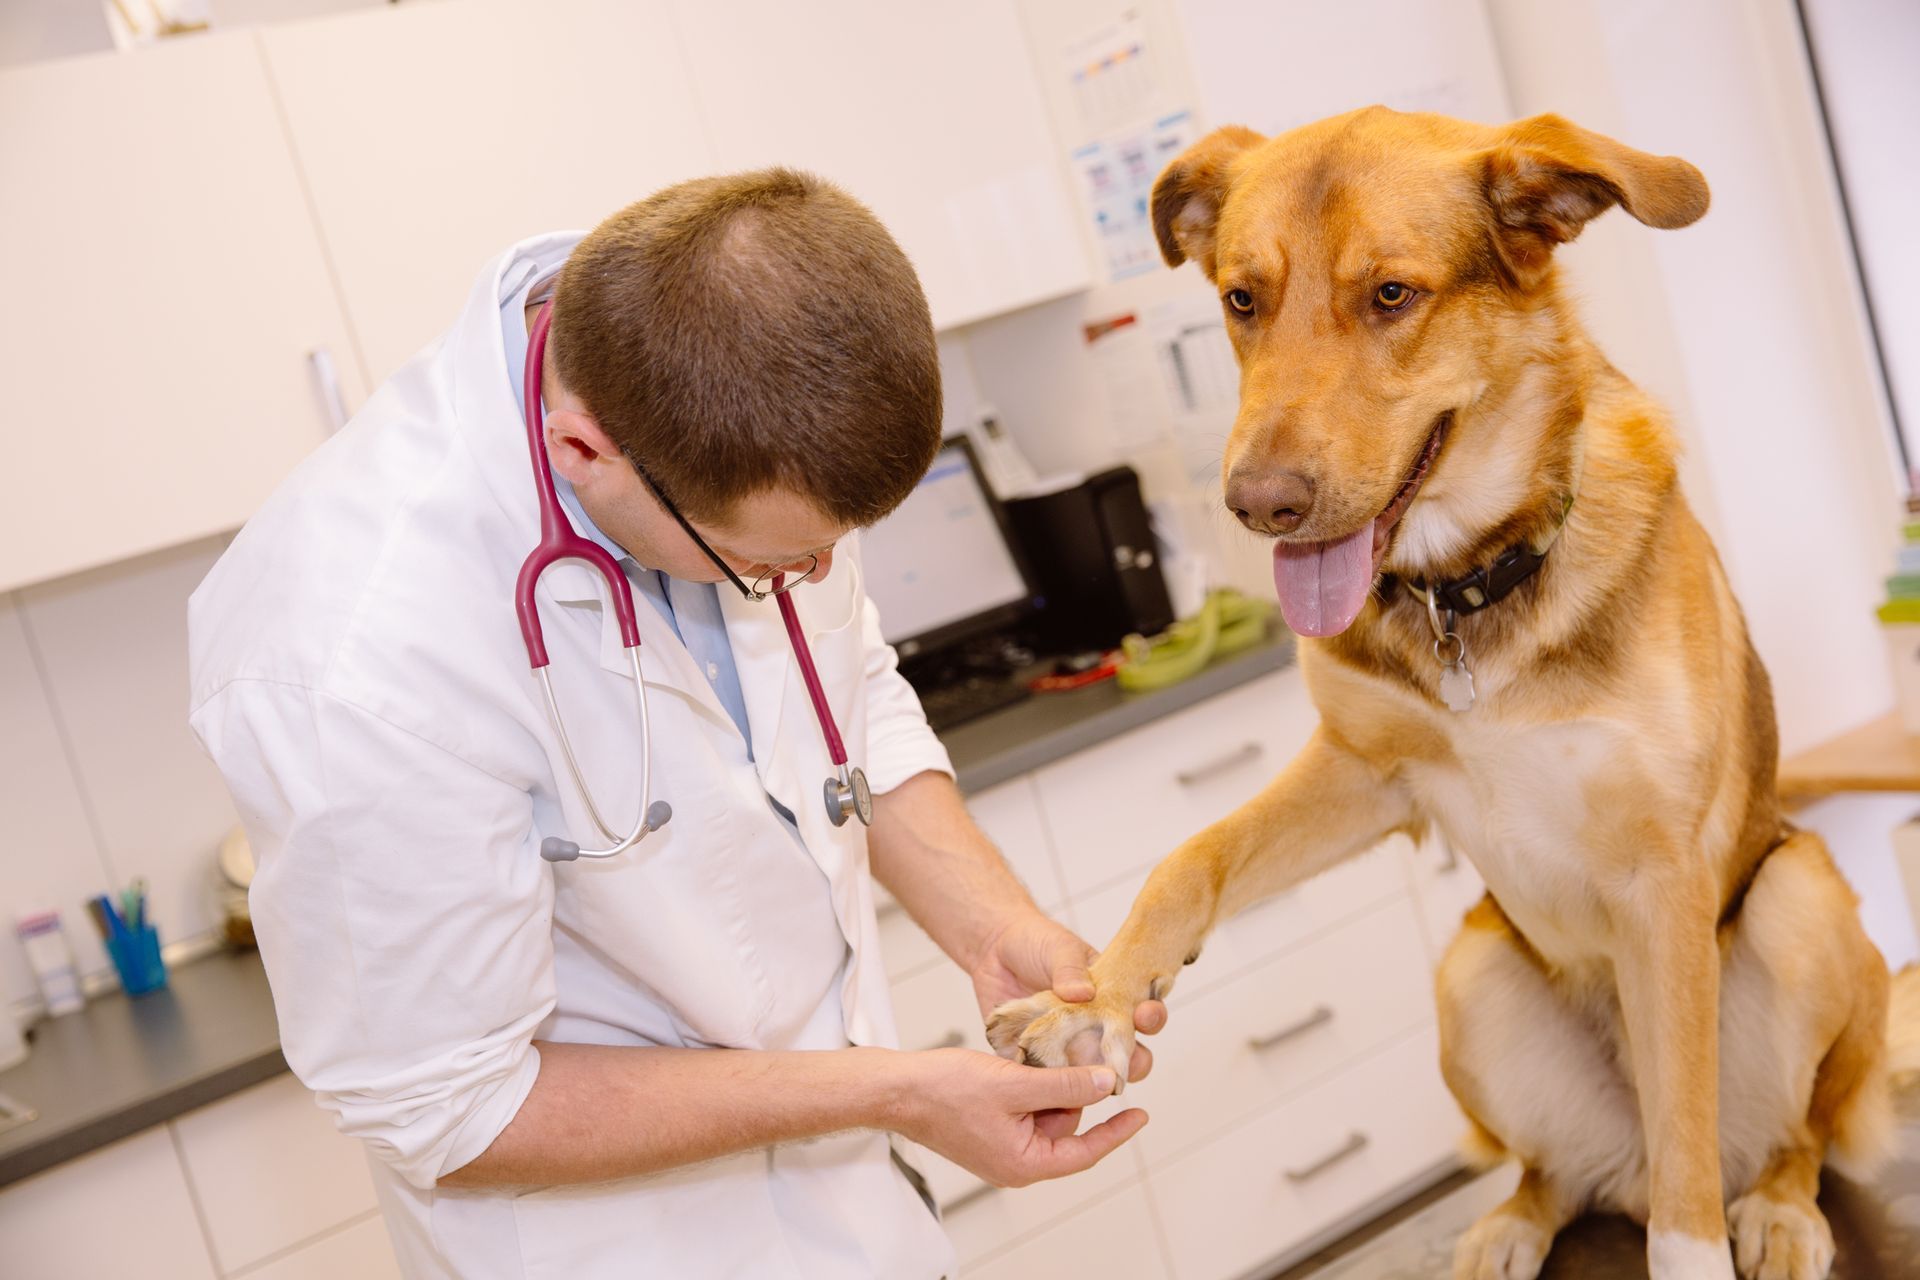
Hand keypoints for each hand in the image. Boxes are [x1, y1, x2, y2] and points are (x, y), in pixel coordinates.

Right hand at [889, 1048, 1147, 1186]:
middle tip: (1086, 1054)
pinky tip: (1025, 1058)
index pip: (1086, 1151)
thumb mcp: (1015, 1083)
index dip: (1116, 1131)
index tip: (1142, 1113)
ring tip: (1046, 1052)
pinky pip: (1025, 1106)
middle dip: (1074, 1091)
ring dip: (1051, 1083)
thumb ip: (1066, 1085)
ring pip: (1046, 1111)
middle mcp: (1016, 1160)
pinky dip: (1031, 1083)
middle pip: (1066, 1126)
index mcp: (1025, 1163)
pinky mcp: (990, 1127)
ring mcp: (1002, 1144)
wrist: (895, 1089)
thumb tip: (1108, 1083)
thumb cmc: (945, 1091)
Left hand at [969, 910, 1165, 1083]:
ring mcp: (1070, 1045)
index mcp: (1112, 995)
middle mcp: (1097, 1025)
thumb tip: (1084, 993)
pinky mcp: (1040, 1057)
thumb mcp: (1058, 948)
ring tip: (1087, 1077)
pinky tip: (1046, 1081)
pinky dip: (1051, 1083)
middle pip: (1130, 1054)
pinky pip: (1051, 1078)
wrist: (993, 950)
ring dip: (1094, 1079)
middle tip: (1129, 1059)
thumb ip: (1070, 967)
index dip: (1150, 1016)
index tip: (1145, 1014)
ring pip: (1094, 1074)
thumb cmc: (1036, 942)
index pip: (1143, 1011)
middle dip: (1135, 1060)